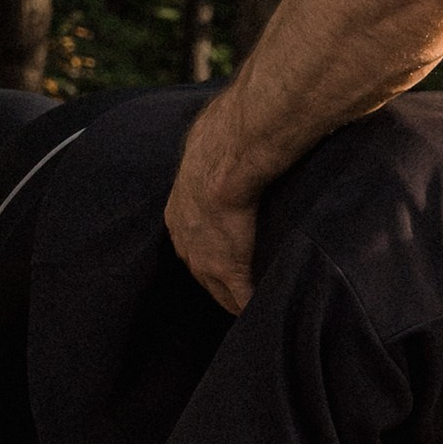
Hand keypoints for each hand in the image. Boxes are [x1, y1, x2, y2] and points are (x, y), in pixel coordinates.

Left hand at [167, 104, 259, 312]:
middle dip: (219, 285)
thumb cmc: (221, 141)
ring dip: (236, 299)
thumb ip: (216, 153)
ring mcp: (205, 260)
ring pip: (220, 293)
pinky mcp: (230, 269)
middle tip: (239, 294)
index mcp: (178, 214)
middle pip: (202, 276)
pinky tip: (265, 313)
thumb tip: (233, 129)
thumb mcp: (206, 148)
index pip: (192, 244)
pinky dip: (252, 308)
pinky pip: (242, 299)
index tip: (225, 258)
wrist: (226, 155)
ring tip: (253, 309)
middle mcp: (184, 242)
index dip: (210, 253)